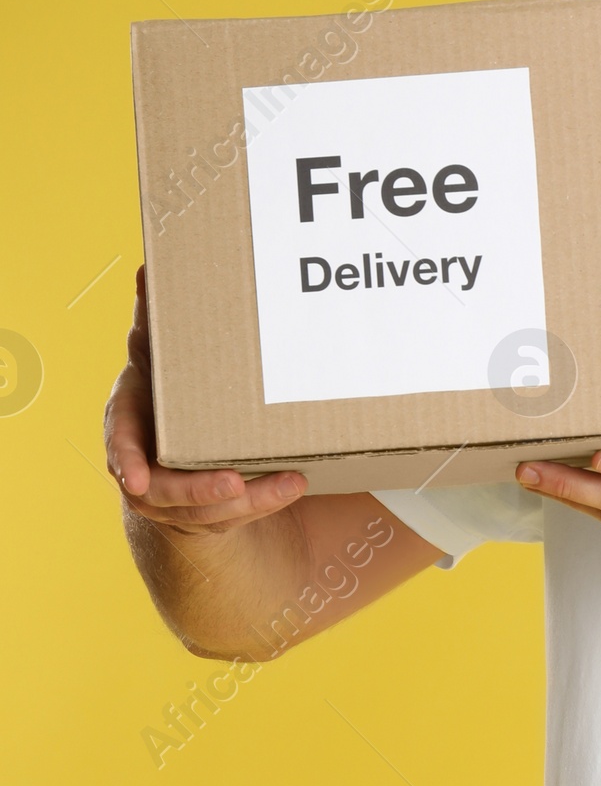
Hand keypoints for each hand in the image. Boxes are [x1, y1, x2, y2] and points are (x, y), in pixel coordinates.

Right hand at [106, 266, 305, 532]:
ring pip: (209, 511)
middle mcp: (146, 469)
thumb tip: (149, 268)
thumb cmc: (159, 392)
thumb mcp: (155, 355)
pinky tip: (294, 484)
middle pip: (168, 492)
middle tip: (232, 484)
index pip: (121, 445)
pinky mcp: (209, 512)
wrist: (168, 443)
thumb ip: (153, 319)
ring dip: (250, 500)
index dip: (127, 462)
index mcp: (128, 423)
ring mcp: (177, 498)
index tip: (138, 480)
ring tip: (290, 483)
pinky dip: (264, 502)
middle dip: (200, 492)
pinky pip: (236, 516)